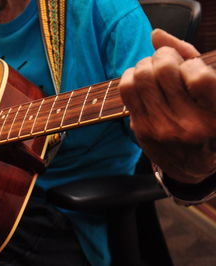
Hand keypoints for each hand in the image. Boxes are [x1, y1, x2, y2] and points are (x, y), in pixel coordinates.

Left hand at [119, 29, 215, 183]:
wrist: (192, 165)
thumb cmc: (206, 123)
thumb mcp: (213, 94)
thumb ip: (190, 59)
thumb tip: (156, 35)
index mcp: (213, 116)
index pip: (198, 76)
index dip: (192, 64)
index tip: (191, 69)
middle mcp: (187, 125)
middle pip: (163, 70)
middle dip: (164, 56)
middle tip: (167, 62)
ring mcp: (160, 128)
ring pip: (141, 76)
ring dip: (146, 64)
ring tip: (154, 70)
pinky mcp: (141, 129)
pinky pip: (126, 90)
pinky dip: (131, 76)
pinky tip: (140, 79)